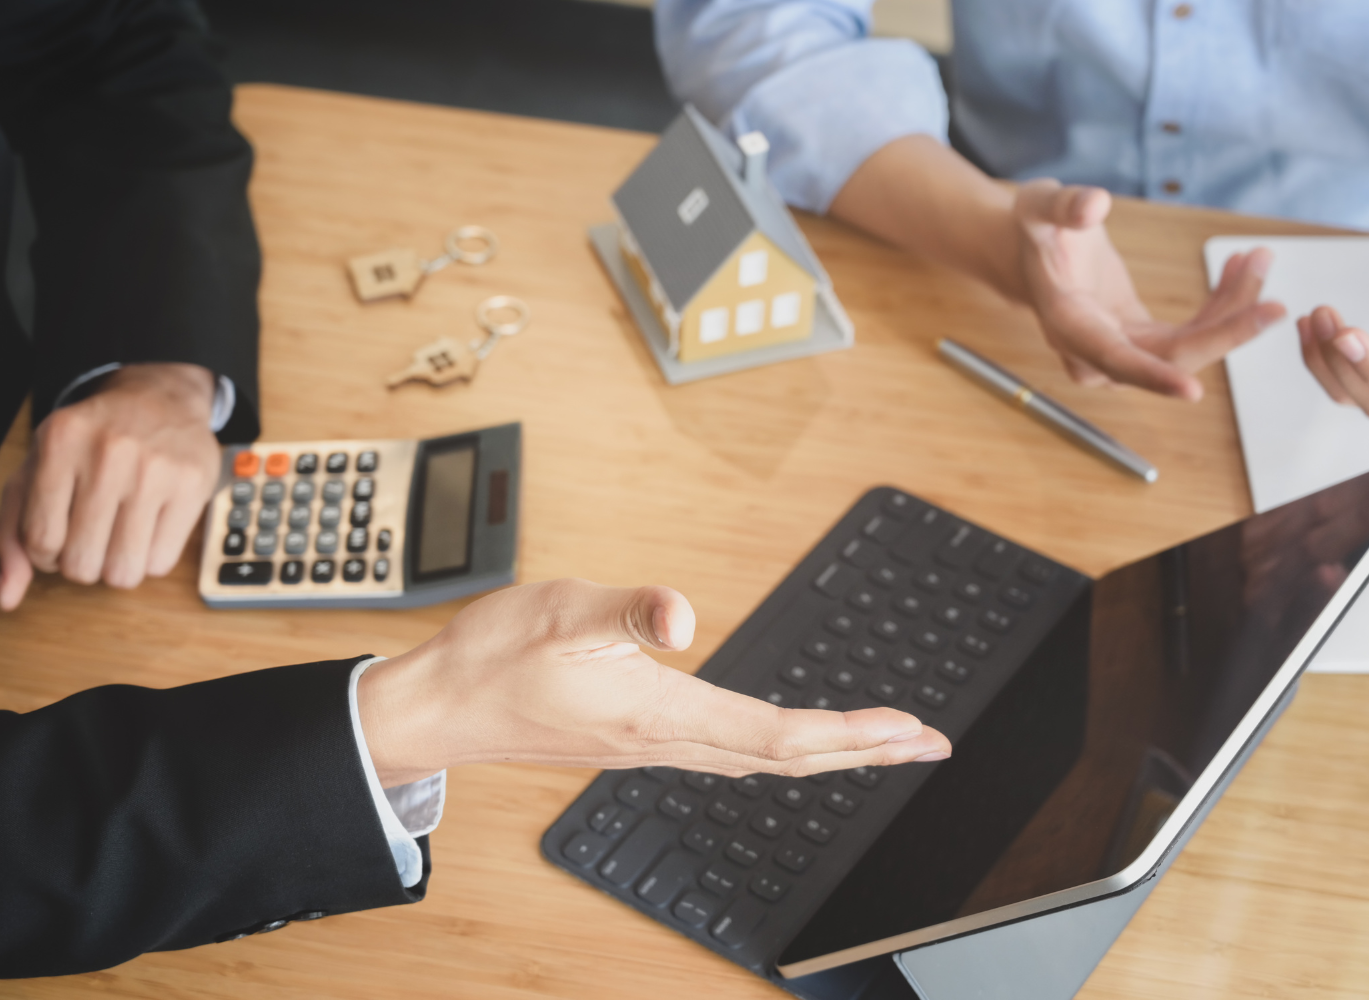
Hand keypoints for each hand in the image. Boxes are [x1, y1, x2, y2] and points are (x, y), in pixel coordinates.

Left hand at [0, 363, 220, 608]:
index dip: (44, 554)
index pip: (39, 540)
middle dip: (80, 562)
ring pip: (123, 571)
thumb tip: (6, 597)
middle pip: (81, 563)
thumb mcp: (36, 473)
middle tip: (89, 534)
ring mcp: (155, 469)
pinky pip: (160, 564)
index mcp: (59, 441)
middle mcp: (108, 452)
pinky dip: (149, 558)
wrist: (160, 399)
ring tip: (116, 536)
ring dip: (115, 566)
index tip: (56, 536)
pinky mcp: (192, 486)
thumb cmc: (90, 445)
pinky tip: (146, 529)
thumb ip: (9, 535)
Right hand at [356, 580, 952, 786]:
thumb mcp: (560, 611)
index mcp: (658, 713)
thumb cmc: (495, 657)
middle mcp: (666, 740)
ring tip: (879, 742)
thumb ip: (625, 611)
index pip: (777, 733)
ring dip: (828, 751)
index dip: (848, 733)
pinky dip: (781, 746)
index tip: (908, 729)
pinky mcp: (640, 738)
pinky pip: (732, 751)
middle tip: (927, 744)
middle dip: (863, 750)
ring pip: (762, 757)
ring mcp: (654, 745)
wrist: (441, 707)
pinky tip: (789, 740)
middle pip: (785, 756)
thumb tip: (681, 614)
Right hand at [1012, 180, 1284, 399]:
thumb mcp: (1039, 206)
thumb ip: (1064, 206)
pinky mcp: (1142, 339)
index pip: (1115, 359)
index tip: (1192, 391)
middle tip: (1273, 305)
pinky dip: (1222, 305)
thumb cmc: (1034, 230)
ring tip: (1258, 260)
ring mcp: (1121, 350)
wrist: (1029, 251)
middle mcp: (1095, 352)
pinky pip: (1191, 333)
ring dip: (1232, 312)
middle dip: (1225, 333)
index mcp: (1068, 324)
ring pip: (1189, 348)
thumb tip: (1095, 204)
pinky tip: (1241, 268)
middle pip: (1168, 359)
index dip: (1154, 377)